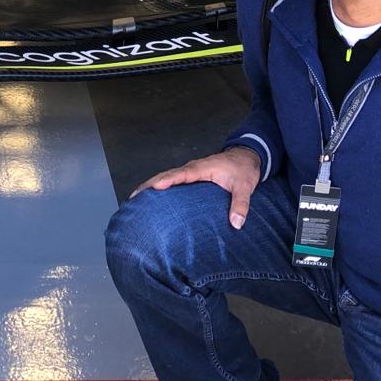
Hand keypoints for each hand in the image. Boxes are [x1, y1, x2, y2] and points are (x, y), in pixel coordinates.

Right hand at [129, 147, 261, 229]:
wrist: (247, 157)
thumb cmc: (244, 169)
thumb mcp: (245, 186)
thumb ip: (241, 204)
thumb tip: (236, 223)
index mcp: (202, 168)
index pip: (181, 174)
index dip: (168, 180)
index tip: (155, 187)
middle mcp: (192, 168)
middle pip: (166, 175)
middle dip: (149, 184)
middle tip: (133, 197)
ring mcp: (190, 172)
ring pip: (166, 177)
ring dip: (151, 186)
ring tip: (135, 199)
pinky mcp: (190, 177)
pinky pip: (171, 180)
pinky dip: (159, 186)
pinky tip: (152, 198)